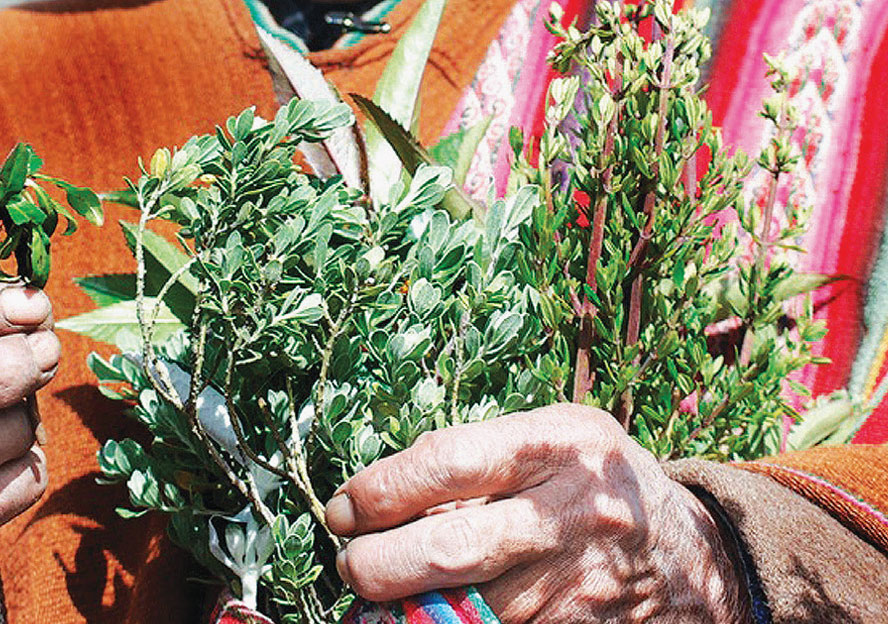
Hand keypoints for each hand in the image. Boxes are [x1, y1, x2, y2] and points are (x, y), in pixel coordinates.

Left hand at [325, 403, 751, 622]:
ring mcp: (578, 587)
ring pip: (468, 611)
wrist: (698, 556)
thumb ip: (486, 457)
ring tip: (381, 597)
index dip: (383, 488)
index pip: (449, 461)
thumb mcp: (556, 437)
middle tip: (349, 564)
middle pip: (449, 550)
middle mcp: (569, 514)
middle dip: (378, 565)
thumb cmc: (599, 479)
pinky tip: (435, 619)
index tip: (343, 507)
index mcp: (557, 443)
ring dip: (410, 611)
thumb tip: (388, 496)